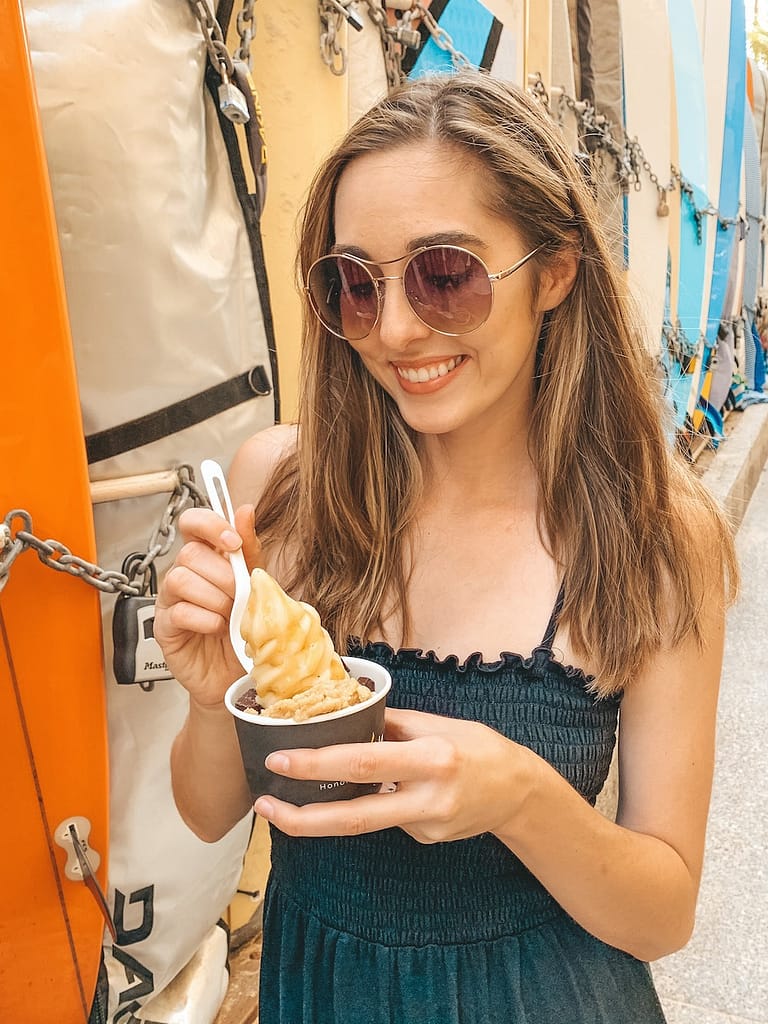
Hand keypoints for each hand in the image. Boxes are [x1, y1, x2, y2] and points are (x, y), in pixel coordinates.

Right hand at [154, 503, 263, 706]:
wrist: (239, 673)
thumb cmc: (245, 627)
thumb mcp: (256, 584)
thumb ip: (249, 549)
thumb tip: (246, 510)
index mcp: (207, 558)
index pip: (193, 523)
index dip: (210, 525)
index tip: (233, 543)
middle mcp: (184, 574)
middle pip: (190, 553)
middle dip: (223, 575)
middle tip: (239, 595)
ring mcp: (170, 600)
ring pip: (181, 579)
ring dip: (214, 597)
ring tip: (228, 614)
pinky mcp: (164, 627)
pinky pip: (179, 612)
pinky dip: (205, 619)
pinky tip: (217, 628)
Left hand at [252, 708, 538, 843]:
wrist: (520, 792)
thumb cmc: (478, 747)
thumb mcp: (438, 724)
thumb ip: (391, 724)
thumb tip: (344, 715)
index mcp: (430, 757)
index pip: (363, 762)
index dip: (317, 764)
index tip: (280, 759)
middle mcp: (428, 797)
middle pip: (355, 816)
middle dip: (302, 816)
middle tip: (264, 804)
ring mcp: (427, 826)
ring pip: (365, 822)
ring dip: (324, 815)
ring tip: (290, 805)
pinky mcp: (427, 841)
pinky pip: (389, 819)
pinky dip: (379, 803)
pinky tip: (397, 791)